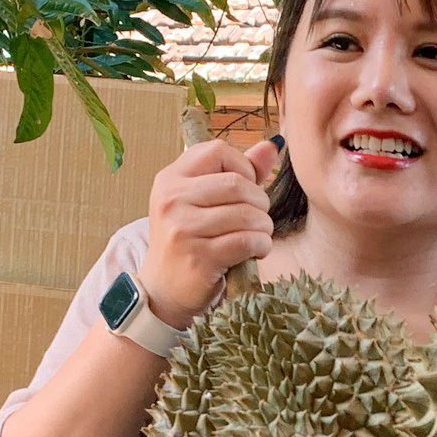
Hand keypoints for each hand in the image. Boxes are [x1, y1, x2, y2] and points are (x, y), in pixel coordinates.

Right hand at [141, 137, 280, 327]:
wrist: (164, 290)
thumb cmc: (188, 241)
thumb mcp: (201, 202)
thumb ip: (236, 173)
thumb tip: (272, 146)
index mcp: (170, 179)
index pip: (218, 150)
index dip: (242, 167)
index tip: (243, 190)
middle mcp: (172, 200)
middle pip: (237, 183)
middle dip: (259, 201)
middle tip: (257, 218)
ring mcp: (183, 229)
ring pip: (246, 213)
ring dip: (263, 226)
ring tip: (257, 236)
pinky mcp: (199, 257)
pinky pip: (247, 240)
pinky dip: (261, 245)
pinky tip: (255, 251)